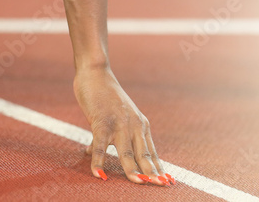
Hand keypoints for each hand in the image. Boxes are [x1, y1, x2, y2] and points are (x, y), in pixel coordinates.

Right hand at [74, 66, 174, 185]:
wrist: (95, 73)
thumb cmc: (102, 95)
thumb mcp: (110, 117)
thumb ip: (104, 136)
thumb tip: (91, 152)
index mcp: (140, 125)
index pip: (151, 152)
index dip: (158, 168)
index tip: (167, 182)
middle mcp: (133, 125)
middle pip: (144, 155)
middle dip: (152, 173)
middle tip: (161, 186)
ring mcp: (118, 124)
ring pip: (126, 152)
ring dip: (132, 170)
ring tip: (138, 184)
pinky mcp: (101, 122)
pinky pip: (101, 146)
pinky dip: (99, 161)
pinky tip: (99, 174)